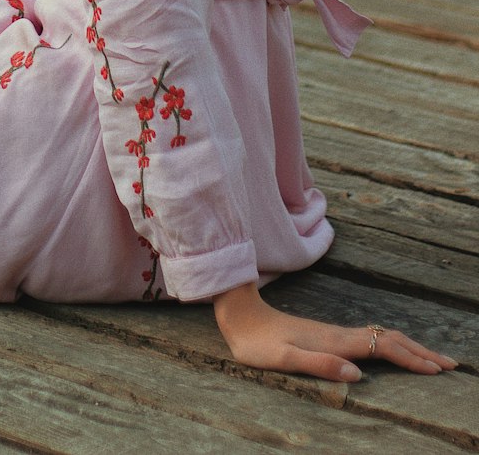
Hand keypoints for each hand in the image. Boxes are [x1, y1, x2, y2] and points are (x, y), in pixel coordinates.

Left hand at [214, 282, 456, 380]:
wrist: (239, 314)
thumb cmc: (256, 342)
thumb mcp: (282, 359)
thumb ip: (319, 365)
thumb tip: (358, 375)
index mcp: (334, 342)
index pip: (382, 349)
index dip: (411, 359)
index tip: (438, 370)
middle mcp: (338, 335)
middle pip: (389, 339)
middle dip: (420, 352)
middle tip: (451, 364)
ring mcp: (333, 333)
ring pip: (381, 336)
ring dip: (409, 346)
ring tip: (432, 358)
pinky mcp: (327, 335)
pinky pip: (369, 338)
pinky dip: (391, 344)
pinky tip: (392, 350)